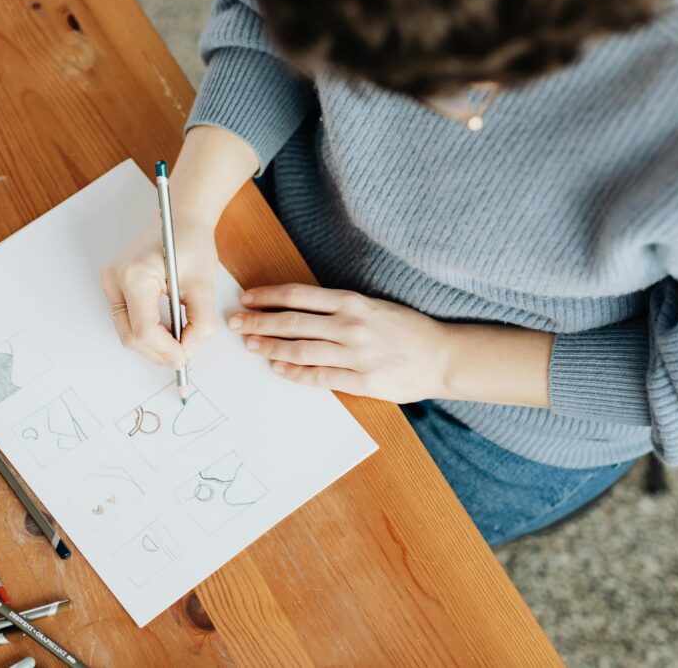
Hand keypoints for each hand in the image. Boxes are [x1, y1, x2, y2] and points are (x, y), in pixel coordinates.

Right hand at [101, 220, 218, 367]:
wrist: (180, 218)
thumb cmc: (190, 241)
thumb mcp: (204, 284)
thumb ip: (201, 321)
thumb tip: (189, 349)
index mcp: (135, 275)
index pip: (143, 329)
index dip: (165, 350)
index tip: (185, 357)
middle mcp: (115, 280)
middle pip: (131, 336)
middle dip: (159, 351)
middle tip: (184, 356)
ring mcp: (111, 284)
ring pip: (127, 333)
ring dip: (153, 344)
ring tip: (179, 342)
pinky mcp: (115, 287)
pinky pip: (127, 322)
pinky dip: (148, 333)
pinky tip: (168, 332)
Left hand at [228, 284, 454, 402]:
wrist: (443, 356)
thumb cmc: (406, 329)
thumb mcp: (373, 306)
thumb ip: (339, 307)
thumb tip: (297, 309)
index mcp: (352, 302)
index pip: (299, 296)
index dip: (268, 296)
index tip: (247, 298)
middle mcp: (351, 325)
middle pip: (292, 322)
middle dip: (258, 322)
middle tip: (234, 323)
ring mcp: (356, 354)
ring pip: (301, 350)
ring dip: (270, 347)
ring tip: (250, 345)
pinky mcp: (362, 381)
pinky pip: (320, 377)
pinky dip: (294, 372)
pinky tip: (277, 369)